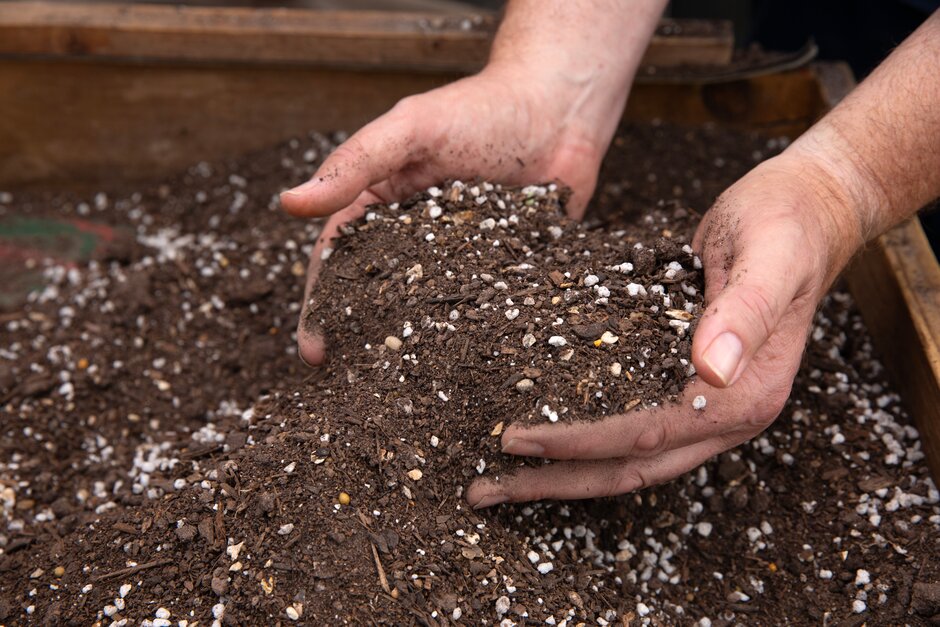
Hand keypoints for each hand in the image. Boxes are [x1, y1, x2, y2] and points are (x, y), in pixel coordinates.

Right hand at [280, 64, 612, 365]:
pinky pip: (486, 308)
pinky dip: (474, 337)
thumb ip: (355, 165)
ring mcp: (462, 258)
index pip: (339, 261)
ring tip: (402, 391)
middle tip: (350, 386)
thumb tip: (289, 204)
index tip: (314, 351)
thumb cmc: (479, 110)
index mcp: (382, 206)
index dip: (322, 306)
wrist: (561, 107)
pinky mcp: (508, 270)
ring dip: (415, 348)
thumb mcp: (410, 130)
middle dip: (361, 339)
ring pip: (430, 311)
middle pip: (379, 295)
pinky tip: (469, 371)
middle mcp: (417, 238)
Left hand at [466, 148, 864, 507]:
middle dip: (553, 482)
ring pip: (625, 455)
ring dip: (561, 469)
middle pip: (627, 467)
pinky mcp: (685, 383)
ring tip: (497, 475)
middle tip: (483, 490)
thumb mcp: (769, 257)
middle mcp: (724, 414)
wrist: (810, 211)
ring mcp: (706, 404)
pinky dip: (581, 433)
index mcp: (744, 396)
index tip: (512, 439)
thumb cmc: (789, 226)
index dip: (575, 442)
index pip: (644, 435)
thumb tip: (710, 370)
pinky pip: (628, 422)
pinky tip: (539, 425)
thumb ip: (744, 313)